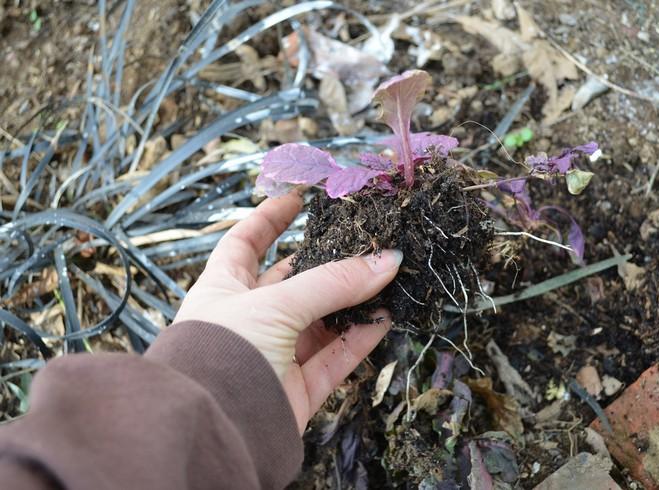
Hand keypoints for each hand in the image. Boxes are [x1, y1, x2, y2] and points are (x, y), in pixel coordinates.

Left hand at [174, 191, 400, 432]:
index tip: (297, 199)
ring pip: (321, 321)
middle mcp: (247, 320)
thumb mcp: (275, 304)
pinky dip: (360, 338)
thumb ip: (332, 283)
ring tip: (386, 276)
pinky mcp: (296, 390)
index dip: (269, 219)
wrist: (215, 428)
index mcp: (222, 290)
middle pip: (292, 282)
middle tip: (362, 242)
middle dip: (327, 263)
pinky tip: (386, 316)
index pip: (244, 243)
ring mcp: (273, 355)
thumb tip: (388, 259)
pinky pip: (335, 357)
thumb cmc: (223, 352)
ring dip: (353, 301)